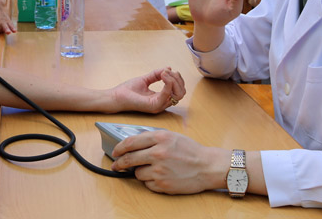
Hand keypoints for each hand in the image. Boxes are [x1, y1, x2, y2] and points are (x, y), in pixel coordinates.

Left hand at [108, 67, 184, 113]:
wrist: (116, 96)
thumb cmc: (128, 90)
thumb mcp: (145, 79)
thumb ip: (156, 74)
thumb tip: (168, 68)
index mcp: (161, 98)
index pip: (179, 91)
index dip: (178, 79)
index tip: (169, 70)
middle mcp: (162, 103)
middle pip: (181, 93)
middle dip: (178, 80)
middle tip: (169, 71)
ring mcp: (158, 105)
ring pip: (177, 94)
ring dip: (174, 81)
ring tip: (165, 73)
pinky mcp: (153, 105)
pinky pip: (166, 95)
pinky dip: (168, 84)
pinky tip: (163, 76)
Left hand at [110, 131, 227, 193]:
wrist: (207, 166)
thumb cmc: (190, 150)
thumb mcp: (171, 136)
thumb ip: (152, 138)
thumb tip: (132, 144)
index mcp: (160, 138)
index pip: (130, 142)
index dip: (119, 148)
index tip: (115, 152)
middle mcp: (158, 153)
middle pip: (129, 159)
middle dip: (119, 163)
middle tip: (116, 166)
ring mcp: (160, 170)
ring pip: (137, 173)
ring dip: (140, 172)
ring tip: (152, 169)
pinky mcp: (163, 185)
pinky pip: (147, 184)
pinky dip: (150, 181)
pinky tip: (160, 176)